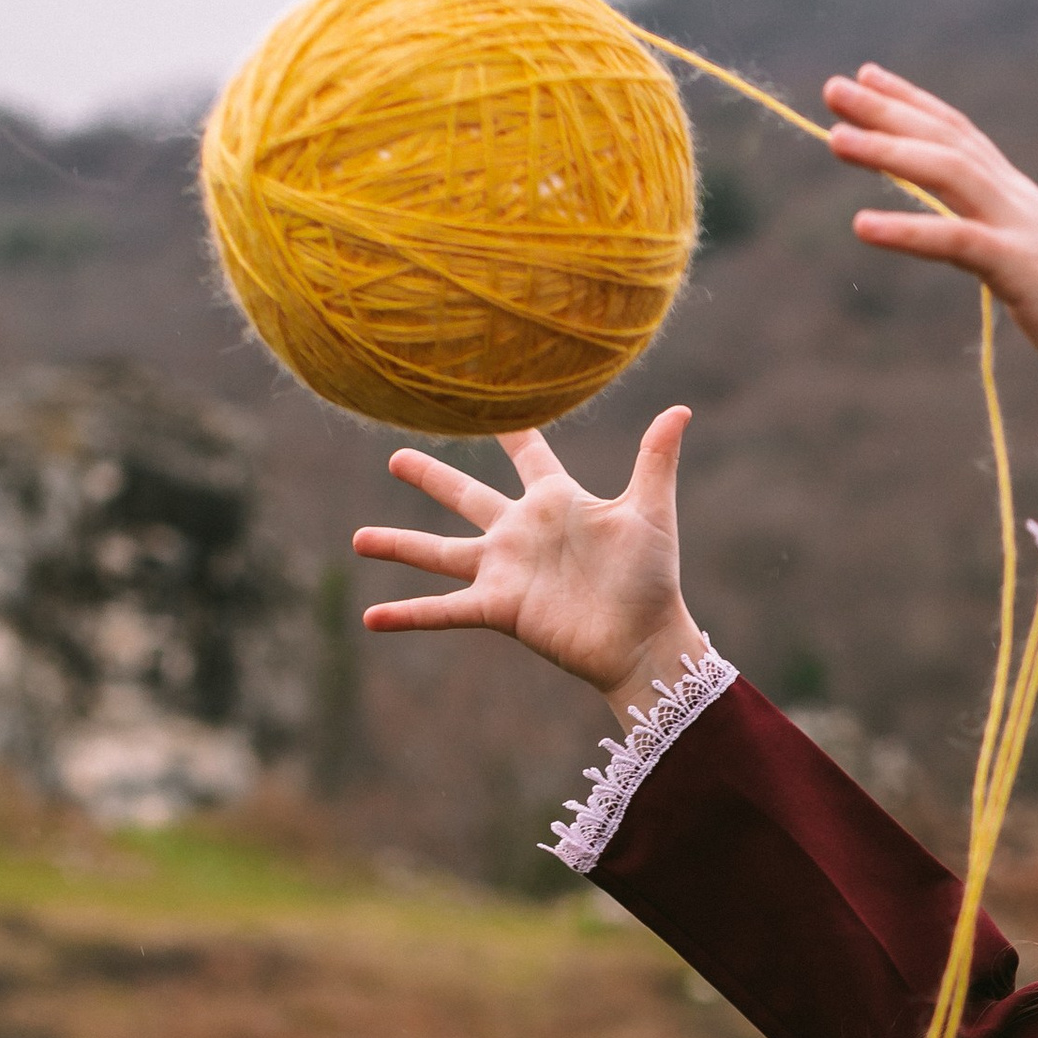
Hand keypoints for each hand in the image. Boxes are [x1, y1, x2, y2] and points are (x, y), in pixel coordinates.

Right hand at [350, 409, 704, 728]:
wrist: (646, 639)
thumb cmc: (653, 579)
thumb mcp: (652, 512)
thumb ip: (655, 460)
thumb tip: (680, 410)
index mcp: (556, 503)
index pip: (527, 454)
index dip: (510, 427)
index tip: (485, 398)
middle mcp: (522, 534)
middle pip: (465, 495)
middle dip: (431, 475)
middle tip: (395, 454)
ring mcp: (505, 571)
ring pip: (439, 551)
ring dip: (398, 545)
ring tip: (357, 539)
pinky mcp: (499, 608)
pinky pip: (444, 609)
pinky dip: (408, 614)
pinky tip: (371, 619)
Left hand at [825, 66, 1037, 453]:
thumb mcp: (1026, 266)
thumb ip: (992, 240)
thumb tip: (962, 237)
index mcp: (1017, 197)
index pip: (959, 133)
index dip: (912, 101)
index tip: (866, 76)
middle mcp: (1017, 199)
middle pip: (946, 140)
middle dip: (887, 112)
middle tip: (832, 89)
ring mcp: (1020, 229)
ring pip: (948, 174)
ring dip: (889, 153)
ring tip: (834, 141)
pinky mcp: (1019, 269)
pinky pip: (955, 241)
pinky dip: (907, 231)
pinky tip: (862, 226)